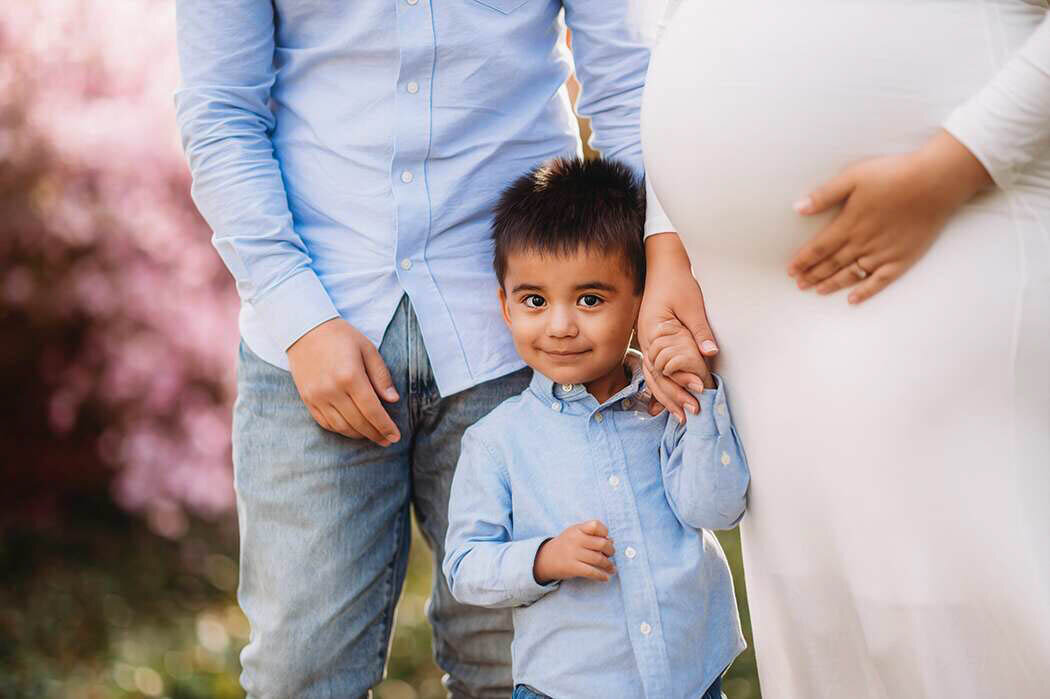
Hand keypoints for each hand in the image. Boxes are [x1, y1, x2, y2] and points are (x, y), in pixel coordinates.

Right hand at [287, 317, 400, 445]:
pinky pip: (326, 423)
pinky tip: (352, 429)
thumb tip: (393, 400)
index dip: (385, 426)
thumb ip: (381, 376)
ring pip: (342, 427)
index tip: (396, 436)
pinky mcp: (307, 399)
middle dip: (376, 434)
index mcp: (350, 376)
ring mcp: (317, 397)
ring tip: (373, 435)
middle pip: (358, 422)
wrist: (304, 329)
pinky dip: (341, 429)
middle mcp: (332, 390)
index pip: (372, 410)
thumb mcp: (368, 349)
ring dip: (359, 434)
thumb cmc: (340, 336)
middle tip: (388, 440)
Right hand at [533, 520, 615, 583]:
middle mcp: (575, 539)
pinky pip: (591, 572)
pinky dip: (601, 576)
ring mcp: (573, 553)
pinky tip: (605, 578)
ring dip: (608, 565)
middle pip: (602, 544)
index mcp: (577, 529)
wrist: (545, 558)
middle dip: (610, 550)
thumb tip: (612, 541)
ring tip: (611, 568)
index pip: (596, 525)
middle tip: (611, 554)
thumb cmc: (565, 545)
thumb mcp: (575, 534)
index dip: (605, 532)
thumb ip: (591, 535)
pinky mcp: (572, 567)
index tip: (606, 538)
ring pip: (599, 559)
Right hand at [638, 234, 717, 421]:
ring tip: (680, 415)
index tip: (699, 393)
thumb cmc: (676, 282)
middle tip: (692, 414)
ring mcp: (645, 343)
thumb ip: (699, 331)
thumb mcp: (692, 305)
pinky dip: (658, 388)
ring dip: (666, 397)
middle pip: (657, 377)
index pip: (666, 365)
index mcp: (653, 332)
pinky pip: (652, 371)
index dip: (682, 382)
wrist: (661, 265)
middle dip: (674, 397)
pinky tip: (662, 404)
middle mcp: (646, 341)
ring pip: (653, 377)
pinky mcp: (650, 342)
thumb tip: (710, 353)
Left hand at [788, 129, 991, 303]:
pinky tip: (852, 300)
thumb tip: (797, 208)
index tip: (790, 270)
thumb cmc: (893, 174)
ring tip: (816, 291)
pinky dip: (865, 292)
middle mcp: (862, 243)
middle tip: (798, 284)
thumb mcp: (853, 176)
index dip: (803, 260)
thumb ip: (825, 195)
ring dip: (832, 284)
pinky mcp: (902, 259)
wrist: (935, 182)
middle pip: (831, 263)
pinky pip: (879, 281)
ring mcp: (882, 254)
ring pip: (851, 274)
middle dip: (812, 275)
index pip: (818, 248)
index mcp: (848, 224)